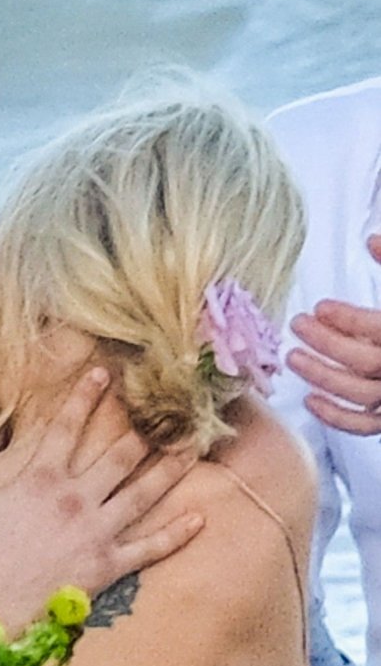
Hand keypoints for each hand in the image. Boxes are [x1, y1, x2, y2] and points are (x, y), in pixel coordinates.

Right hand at [0, 368, 201, 633]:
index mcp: (40, 479)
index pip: (67, 426)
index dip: (85, 397)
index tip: (105, 373)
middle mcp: (76, 499)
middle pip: (120, 455)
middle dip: (146, 428)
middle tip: (169, 408)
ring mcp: (96, 533)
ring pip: (144, 493)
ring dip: (171, 469)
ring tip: (193, 447)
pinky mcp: (107, 566)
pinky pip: (149, 548)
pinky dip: (176, 534)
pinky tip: (200, 519)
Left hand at [285, 234, 380, 434]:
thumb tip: (371, 239)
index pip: (378, 329)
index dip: (348, 319)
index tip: (320, 306)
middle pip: (364, 361)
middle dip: (326, 343)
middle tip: (297, 324)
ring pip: (359, 394)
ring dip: (322, 377)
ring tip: (293, 357)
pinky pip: (363, 425)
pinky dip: (335, 417)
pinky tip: (310, 399)